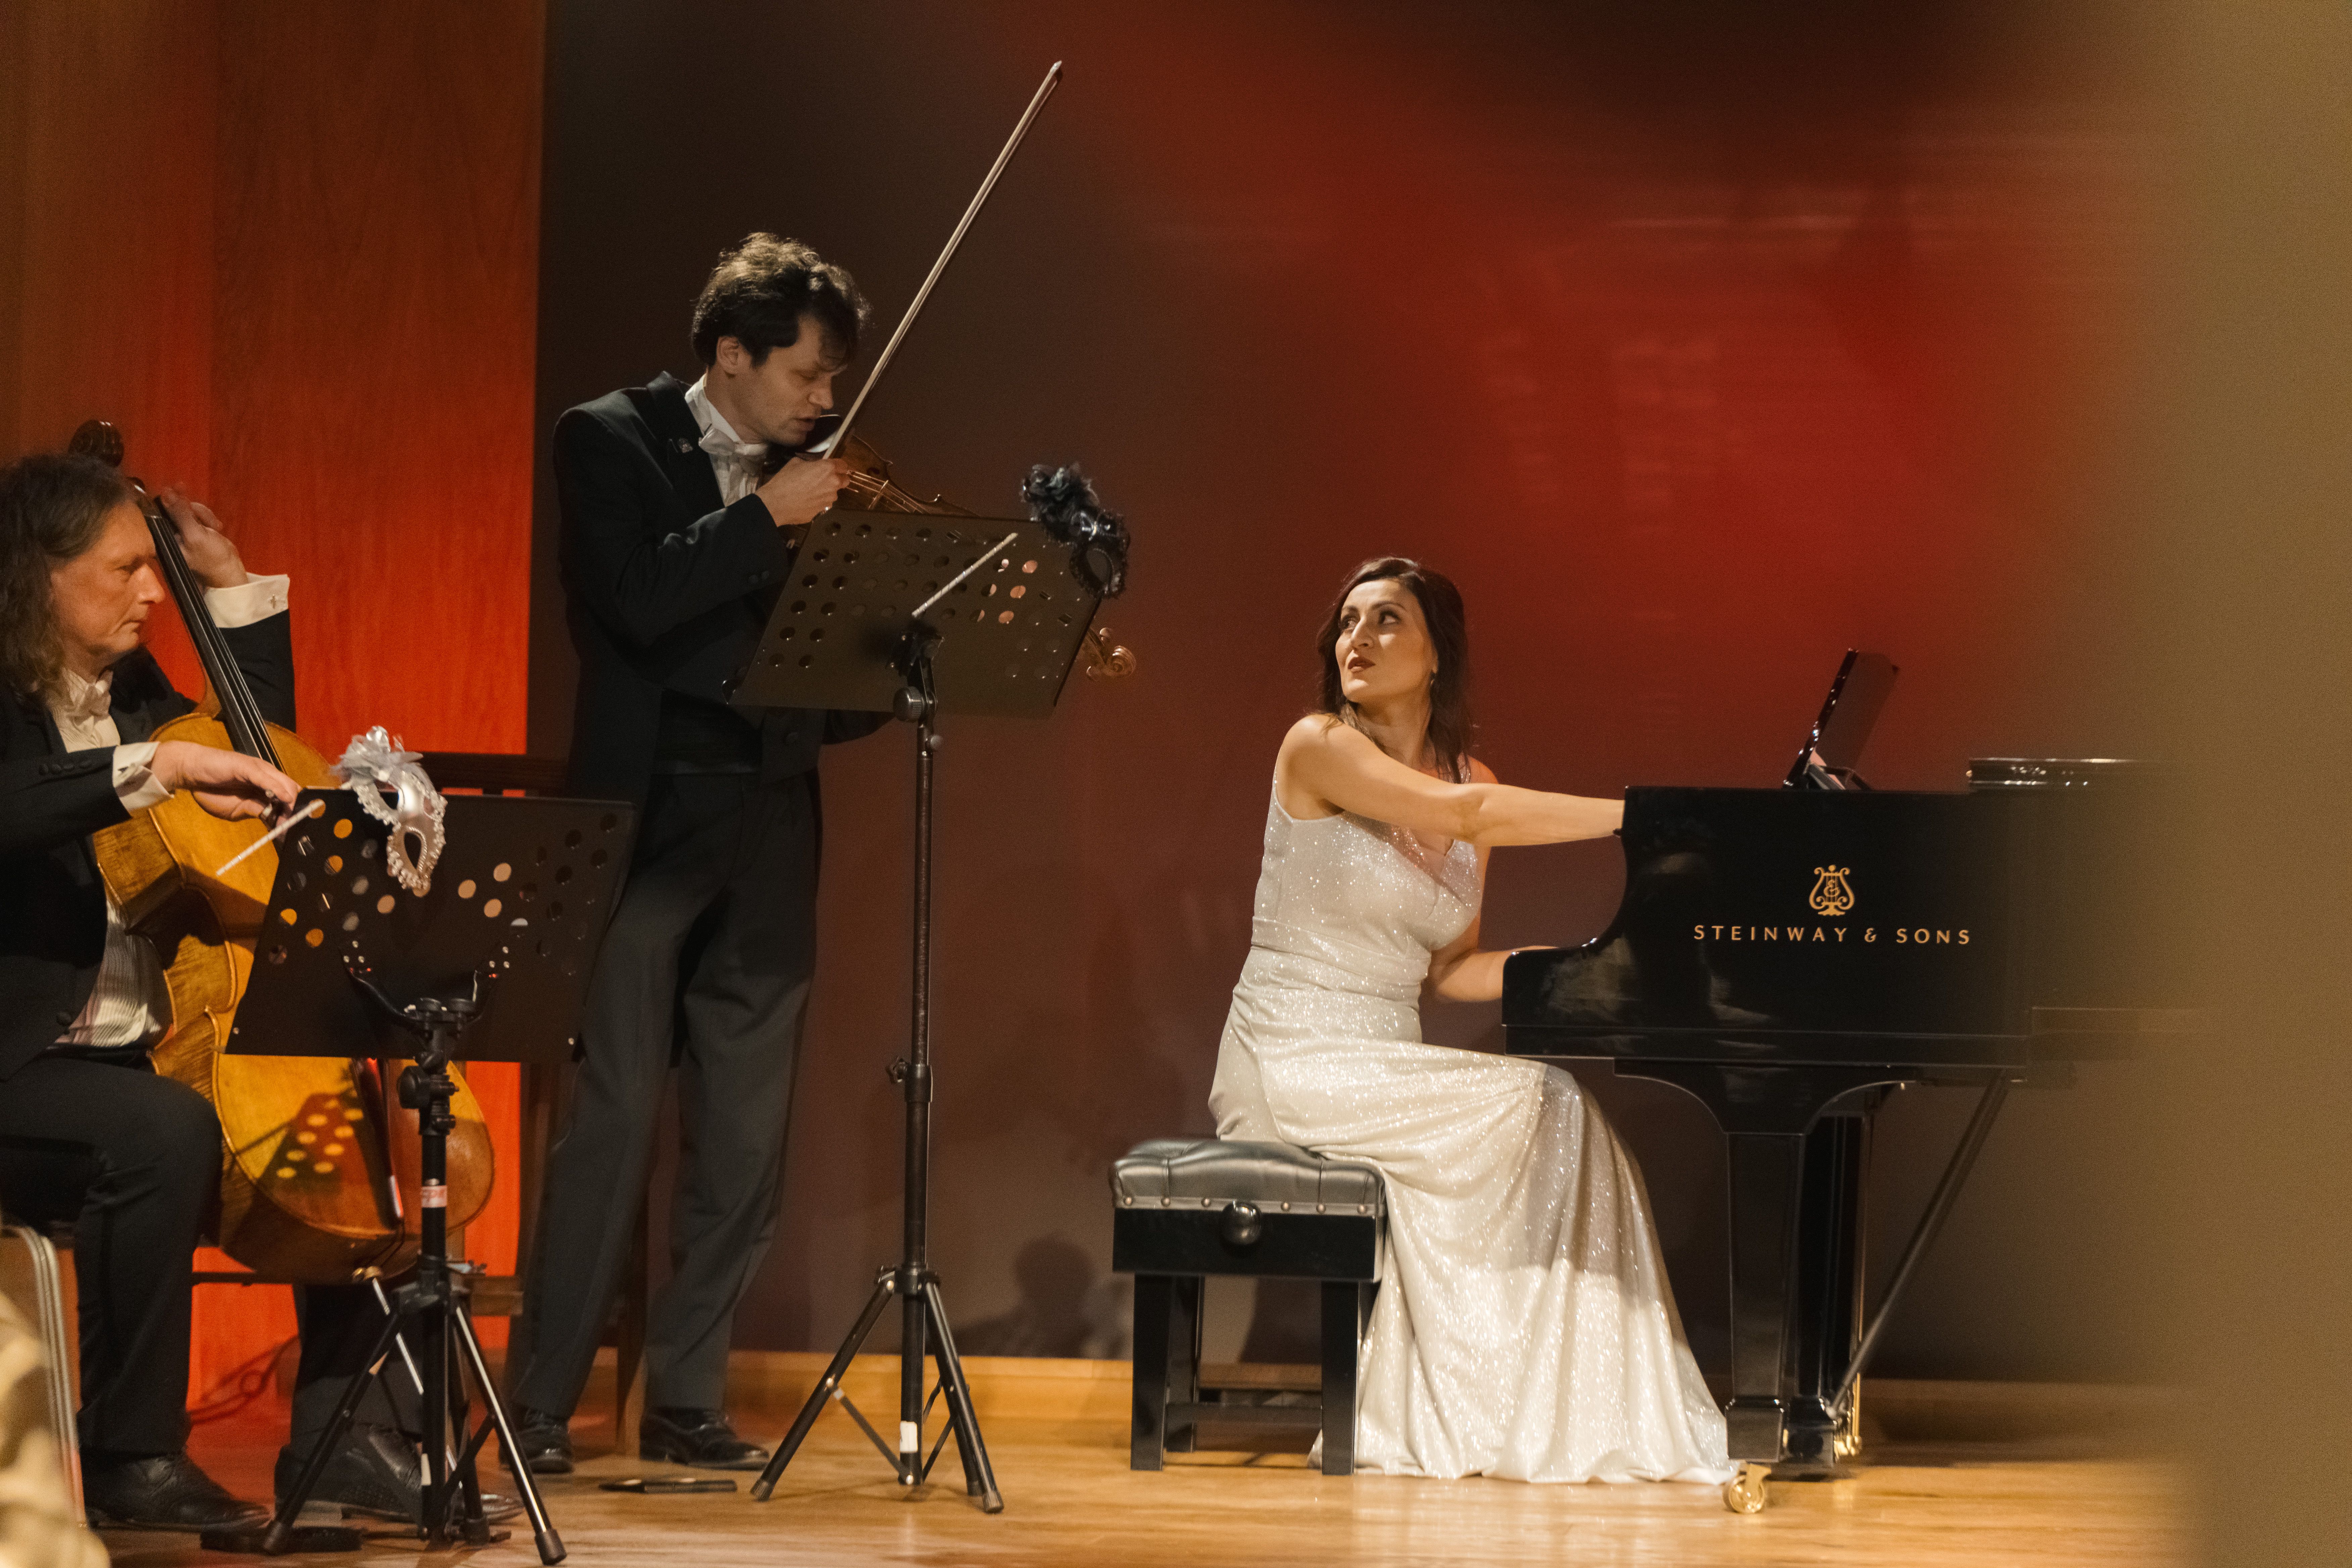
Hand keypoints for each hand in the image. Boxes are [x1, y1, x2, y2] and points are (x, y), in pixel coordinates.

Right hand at [151, 741, 298, 821]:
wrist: (190, 772)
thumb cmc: (211, 790)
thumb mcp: (236, 810)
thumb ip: (256, 812)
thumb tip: (273, 820)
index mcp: (266, 786)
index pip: (288, 798)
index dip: (294, 813)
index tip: (295, 830)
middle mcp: (267, 776)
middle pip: (292, 791)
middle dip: (295, 810)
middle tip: (294, 827)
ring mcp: (259, 770)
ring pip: (284, 784)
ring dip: (291, 802)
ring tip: (292, 818)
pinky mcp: (248, 766)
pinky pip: (266, 778)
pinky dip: (277, 788)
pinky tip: (284, 799)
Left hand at [156, 488, 249, 589]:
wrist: (228, 571)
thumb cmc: (211, 558)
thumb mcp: (195, 534)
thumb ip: (180, 514)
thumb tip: (166, 493)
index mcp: (162, 537)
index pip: (159, 510)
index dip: (169, 498)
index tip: (179, 488)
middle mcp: (168, 534)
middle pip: (175, 507)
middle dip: (193, 511)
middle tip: (206, 520)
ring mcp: (181, 532)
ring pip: (188, 510)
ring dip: (203, 515)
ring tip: (213, 528)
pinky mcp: (194, 531)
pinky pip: (197, 515)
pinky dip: (207, 519)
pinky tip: (215, 529)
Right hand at [755, 456, 849, 528]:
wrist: (776, 503)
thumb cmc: (784, 481)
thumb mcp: (796, 462)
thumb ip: (811, 462)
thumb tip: (814, 464)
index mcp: (827, 469)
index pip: (843, 465)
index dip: (838, 465)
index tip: (833, 466)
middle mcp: (833, 484)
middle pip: (845, 480)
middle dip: (838, 478)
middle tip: (825, 478)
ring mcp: (829, 499)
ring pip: (834, 493)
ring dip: (827, 491)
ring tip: (810, 490)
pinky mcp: (823, 510)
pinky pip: (824, 503)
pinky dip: (818, 501)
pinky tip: (806, 499)